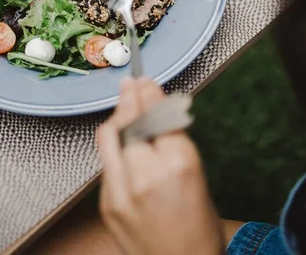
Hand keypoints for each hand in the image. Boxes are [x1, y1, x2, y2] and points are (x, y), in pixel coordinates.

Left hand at [99, 77, 224, 254]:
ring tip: (124, 103)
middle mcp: (146, 174)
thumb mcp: (196, 174)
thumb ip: (173, 139)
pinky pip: (107, 160)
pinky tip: (122, 136)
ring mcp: (121, 190)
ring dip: (118, 117)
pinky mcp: (106, 202)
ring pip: (111, 136)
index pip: (158, 115)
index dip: (150, 94)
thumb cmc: (198, 224)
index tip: (146, 80)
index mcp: (179, 164)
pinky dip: (115, 144)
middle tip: (131, 83)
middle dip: (129, 98)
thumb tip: (157, 106)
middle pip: (130, 121)